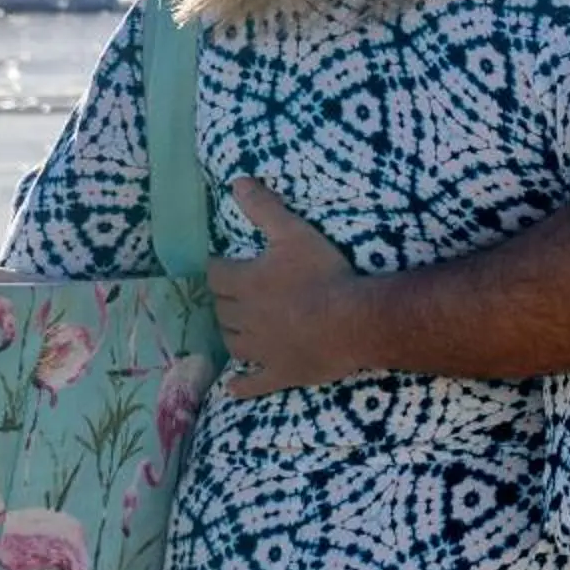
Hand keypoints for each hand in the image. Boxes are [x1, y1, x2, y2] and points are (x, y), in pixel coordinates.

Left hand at [203, 179, 367, 397]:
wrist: (353, 321)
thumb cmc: (324, 273)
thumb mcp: (293, 232)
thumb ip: (264, 208)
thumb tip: (235, 182)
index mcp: (245, 283)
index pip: (216, 274)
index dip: (217, 268)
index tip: (221, 264)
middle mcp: (245, 318)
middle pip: (221, 310)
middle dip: (224, 300)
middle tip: (232, 293)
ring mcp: (261, 350)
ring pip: (233, 343)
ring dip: (230, 334)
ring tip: (235, 328)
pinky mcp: (279, 373)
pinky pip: (253, 383)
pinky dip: (240, 385)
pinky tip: (232, 387)